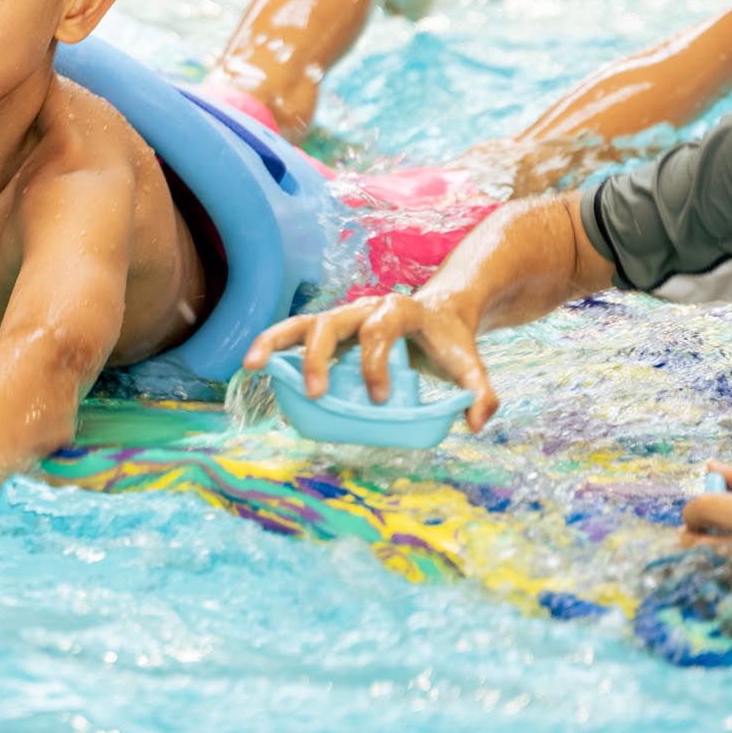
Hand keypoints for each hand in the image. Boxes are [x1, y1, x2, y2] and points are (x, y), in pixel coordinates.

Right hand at [243, 292, 501, 434]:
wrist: (440, 312)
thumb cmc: (450, 341)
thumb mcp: (470, 362)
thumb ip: (480, 392)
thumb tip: (475, 424)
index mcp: (399, 310)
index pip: (381, 328)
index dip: (375, 361)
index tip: (378, 398)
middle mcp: (364, 308)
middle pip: (331, 321)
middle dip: (318, 356)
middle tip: (316, 394)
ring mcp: (342, 319)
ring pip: (301, 323)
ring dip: (275, 342)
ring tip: (251, 365)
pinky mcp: (328, 332)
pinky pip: (293, 335)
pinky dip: (271, 347)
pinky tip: (253, 367)